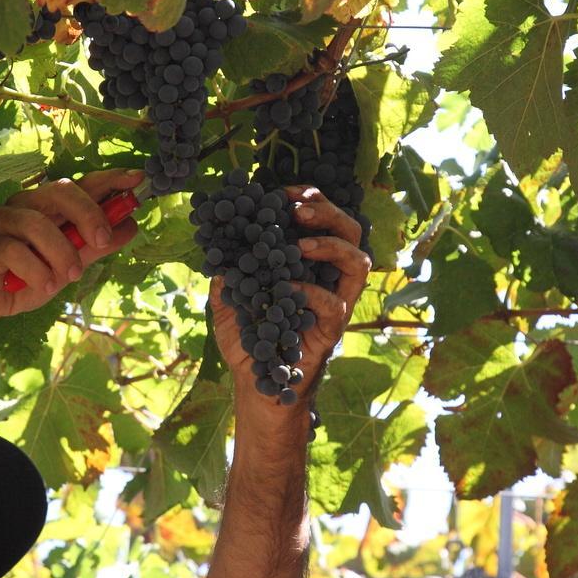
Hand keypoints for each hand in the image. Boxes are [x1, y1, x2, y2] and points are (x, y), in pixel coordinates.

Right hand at [0, 169, 143, 330]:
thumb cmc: (24, 277)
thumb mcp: (68, 265)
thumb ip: (96, 246)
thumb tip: (131, 226)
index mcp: (48, 207)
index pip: (82, 184)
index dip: (110, 179)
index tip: (137, 179)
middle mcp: (26, 205)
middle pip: (61, 191)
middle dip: (88, 214)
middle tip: (101, 241)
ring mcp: (3, 222)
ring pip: (38, 223)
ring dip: (61, 253)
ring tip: (68, 277)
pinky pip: (15, 250)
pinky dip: (36, 270)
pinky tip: (43, 285)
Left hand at [210, 186, 371, 412]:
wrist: (256, 386)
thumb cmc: (249, 341)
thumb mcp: (228, 301)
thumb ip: (226, 274)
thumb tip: (218, 246)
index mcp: (308, 262)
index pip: (321, 218)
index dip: (307, 198)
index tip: (280, 191)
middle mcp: (328, 277)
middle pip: (350, 230)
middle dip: (327, 211)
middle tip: (296, 209)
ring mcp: (335, 303)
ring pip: (359, 262)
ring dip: (332, 245)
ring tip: (300, 244)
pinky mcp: (332, 331)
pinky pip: (335, 304)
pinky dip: (312, 292)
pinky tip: (287, 290)